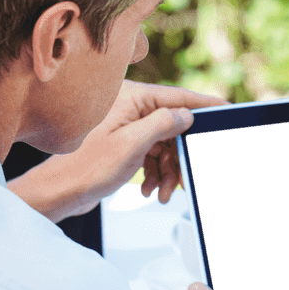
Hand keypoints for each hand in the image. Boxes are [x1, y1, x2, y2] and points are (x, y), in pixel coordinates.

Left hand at [9, 80, 224, 221]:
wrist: (60, 192)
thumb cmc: (86, 168)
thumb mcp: (132, 145)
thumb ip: (164, 124)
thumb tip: (188, 115)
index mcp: (132, 97)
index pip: (178, 97)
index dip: (205, 106)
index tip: (228, 110)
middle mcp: (130, 106)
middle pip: (174, 125)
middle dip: (180, 156)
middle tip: (184, 179)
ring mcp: (126, 124)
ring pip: (165, 144)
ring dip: (168, 169)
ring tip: (162, 191)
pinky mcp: (123, 141)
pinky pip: (152, 153)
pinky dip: (155, 172)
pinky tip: (149, 188)